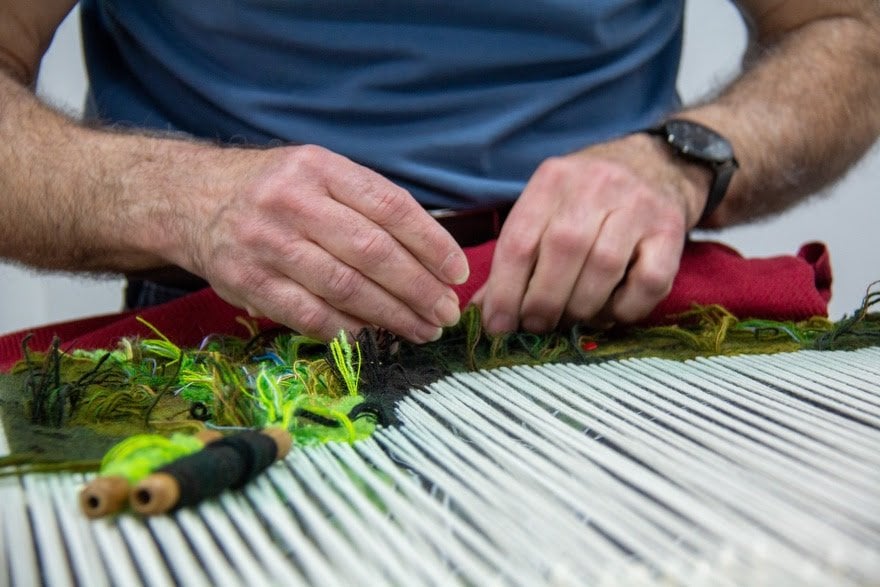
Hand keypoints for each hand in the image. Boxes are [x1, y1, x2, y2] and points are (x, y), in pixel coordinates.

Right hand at [170, 145, 468, 342]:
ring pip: (344, 287)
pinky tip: (374, 336)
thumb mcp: (319, 173)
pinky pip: (308, 315)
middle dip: (419, 288)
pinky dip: (348, 330)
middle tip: (446, 312)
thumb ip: (368, 204)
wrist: (192, 198)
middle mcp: (291, 201)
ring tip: (422, 329)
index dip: (432, 244)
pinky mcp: (245, 281)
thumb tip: (433, 253)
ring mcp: (265, 243)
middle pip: (372, 251)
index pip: (390, 207)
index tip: (457, 272)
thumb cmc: (275, 190)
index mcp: (319, 168)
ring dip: (392, 316)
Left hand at [476, 133, 708, 333]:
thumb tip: (483, 314)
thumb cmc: (590, 199)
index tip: (498, 326)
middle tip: (536, 328)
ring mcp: (638, 205)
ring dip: (581, 308)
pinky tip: (611, 312)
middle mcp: (595, 185)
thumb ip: (517, 258)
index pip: (519, 241)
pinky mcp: (671, 229)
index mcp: (552, 180)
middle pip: (562, 251)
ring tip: (570, 322)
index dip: (505, 292)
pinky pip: (649, 281)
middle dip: (543, 302)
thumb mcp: (547, 210)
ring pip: (604, 267)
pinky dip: (625, 308)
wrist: (660, 164)